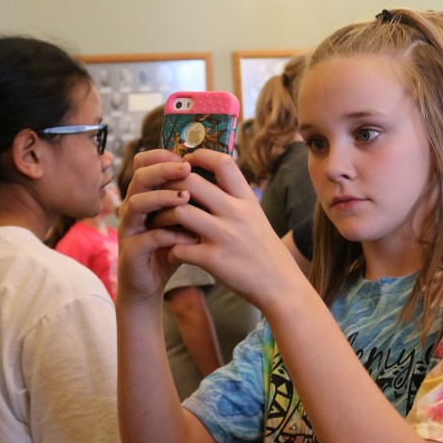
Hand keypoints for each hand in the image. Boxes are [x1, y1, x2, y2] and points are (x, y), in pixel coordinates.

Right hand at [115, 149, 196, 305]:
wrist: (152, 284)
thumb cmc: (171, 247)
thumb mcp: (184, 219)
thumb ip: (193, 199)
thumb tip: (219, 173)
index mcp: (145, 195)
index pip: (144, 164)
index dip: (161, 156)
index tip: (186, 156)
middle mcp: (133, 208)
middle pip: (139, 178)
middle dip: (162, 170)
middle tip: (186, 168)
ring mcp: (129, 229)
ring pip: (136, 204)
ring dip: (161, 198)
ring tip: (186, 197)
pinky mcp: (131, 252)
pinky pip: (146, 238)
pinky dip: (168, 234)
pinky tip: (190, 235)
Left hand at [149, 148, 310, 312]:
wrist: (280, 286)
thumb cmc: (264, 250)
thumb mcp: (255, 216)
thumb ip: (235, 198)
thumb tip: (211, 177)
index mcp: (246, 199)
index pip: (222, 162)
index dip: (199, 156)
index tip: (186, 162)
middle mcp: (236, 213)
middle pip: (191, 182)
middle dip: (170, 185)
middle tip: (162, 193)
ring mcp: (224, 236)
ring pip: (179, 211)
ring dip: (163, 216)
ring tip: (162, 222)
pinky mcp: (214, 260)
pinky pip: (179, 248)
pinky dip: (170, 248)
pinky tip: (173, 251)